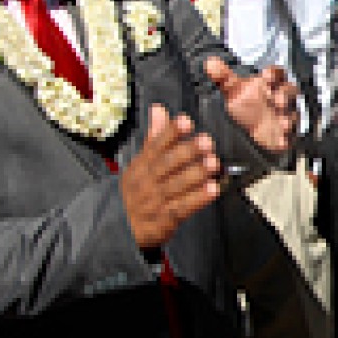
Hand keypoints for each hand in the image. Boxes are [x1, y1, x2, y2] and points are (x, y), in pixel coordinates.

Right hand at [121, 104, 221, 248]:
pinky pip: (182, 208)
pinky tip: (214, 189)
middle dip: (187, 151)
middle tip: (207, 141)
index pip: (155, 145)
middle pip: (166, 164)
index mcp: (140, 165)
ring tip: (214, 163)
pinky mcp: (164, 221)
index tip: (186, 121)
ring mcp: (154, 201)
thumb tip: (159, 108)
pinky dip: (198, 199)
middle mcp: (145, 181)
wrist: (124, 229)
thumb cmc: (141, 192)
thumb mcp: (143, 164)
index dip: (171, 133)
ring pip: (175, 186)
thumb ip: (156, 137)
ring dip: (196, 173)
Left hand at [206, 58, 298, 152]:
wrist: (248, 134)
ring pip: (293, 114)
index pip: (277, 73)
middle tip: (275, 100)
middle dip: (285, 94)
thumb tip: (210, 61)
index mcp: (269, 85)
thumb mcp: (232, 91)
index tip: (266, 77)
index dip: (274, 74)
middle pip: (291, 91)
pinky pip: (290, 136)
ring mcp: (285, 117)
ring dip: (287, 118)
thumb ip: (223, 77)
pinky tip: (280, 139)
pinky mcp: (286, 135)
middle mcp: (280, 99)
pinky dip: (285, 138)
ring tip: (281, 123)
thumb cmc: (244, 107)